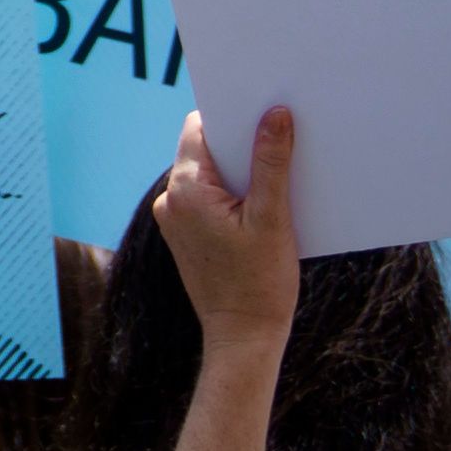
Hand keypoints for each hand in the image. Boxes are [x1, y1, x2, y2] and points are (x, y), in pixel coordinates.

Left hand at [152, 106, 300, 341]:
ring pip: (210, 175)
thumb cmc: (259, 283)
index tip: (263, 111)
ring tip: (277, 174)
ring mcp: (175, 219)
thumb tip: (276, 114)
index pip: (201, 128)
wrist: (243, 339)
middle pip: (207, 150)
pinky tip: (265, 204)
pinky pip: (210, 199)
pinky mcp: (186, 235)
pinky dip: (234, 195)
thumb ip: (272, 162)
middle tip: (279, 139)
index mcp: (186, 190)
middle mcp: (171, 200)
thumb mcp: (272, 217)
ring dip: (241, 171)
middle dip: (241, 144)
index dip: (232, 116)